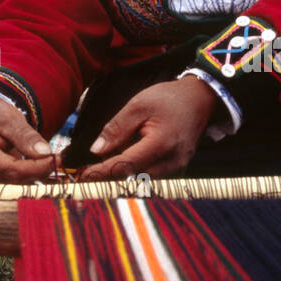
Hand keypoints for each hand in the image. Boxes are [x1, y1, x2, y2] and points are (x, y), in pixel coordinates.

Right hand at [0, 94, 55, 182]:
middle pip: (15, 183)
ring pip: (17, 188)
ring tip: (52, 162)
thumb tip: (45, 153)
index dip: (37, 167)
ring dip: (38, 177)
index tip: (57, 159)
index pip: (12, 170)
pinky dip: (32, 178)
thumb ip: (25, 136)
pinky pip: (15, 187)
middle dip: (40, 173)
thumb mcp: (7, 117)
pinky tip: (44, 168)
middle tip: (59, 160)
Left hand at [78, 76, 216, 179]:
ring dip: (122, 176)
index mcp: (162, 144)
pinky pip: (152, 177)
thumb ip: (116, 129)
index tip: (81, 175)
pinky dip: (135, 173)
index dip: (101, 172)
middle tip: (87, 171)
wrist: (200, 99)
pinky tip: (125, 161)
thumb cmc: (169, 98)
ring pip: (141, 182)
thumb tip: (96, 150)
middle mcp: (172, 162)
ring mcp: (178, 168)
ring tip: (105, 164)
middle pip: (133, 180)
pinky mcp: (178, 169)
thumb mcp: (138, 105)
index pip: (126, 165)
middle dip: (109, 177)